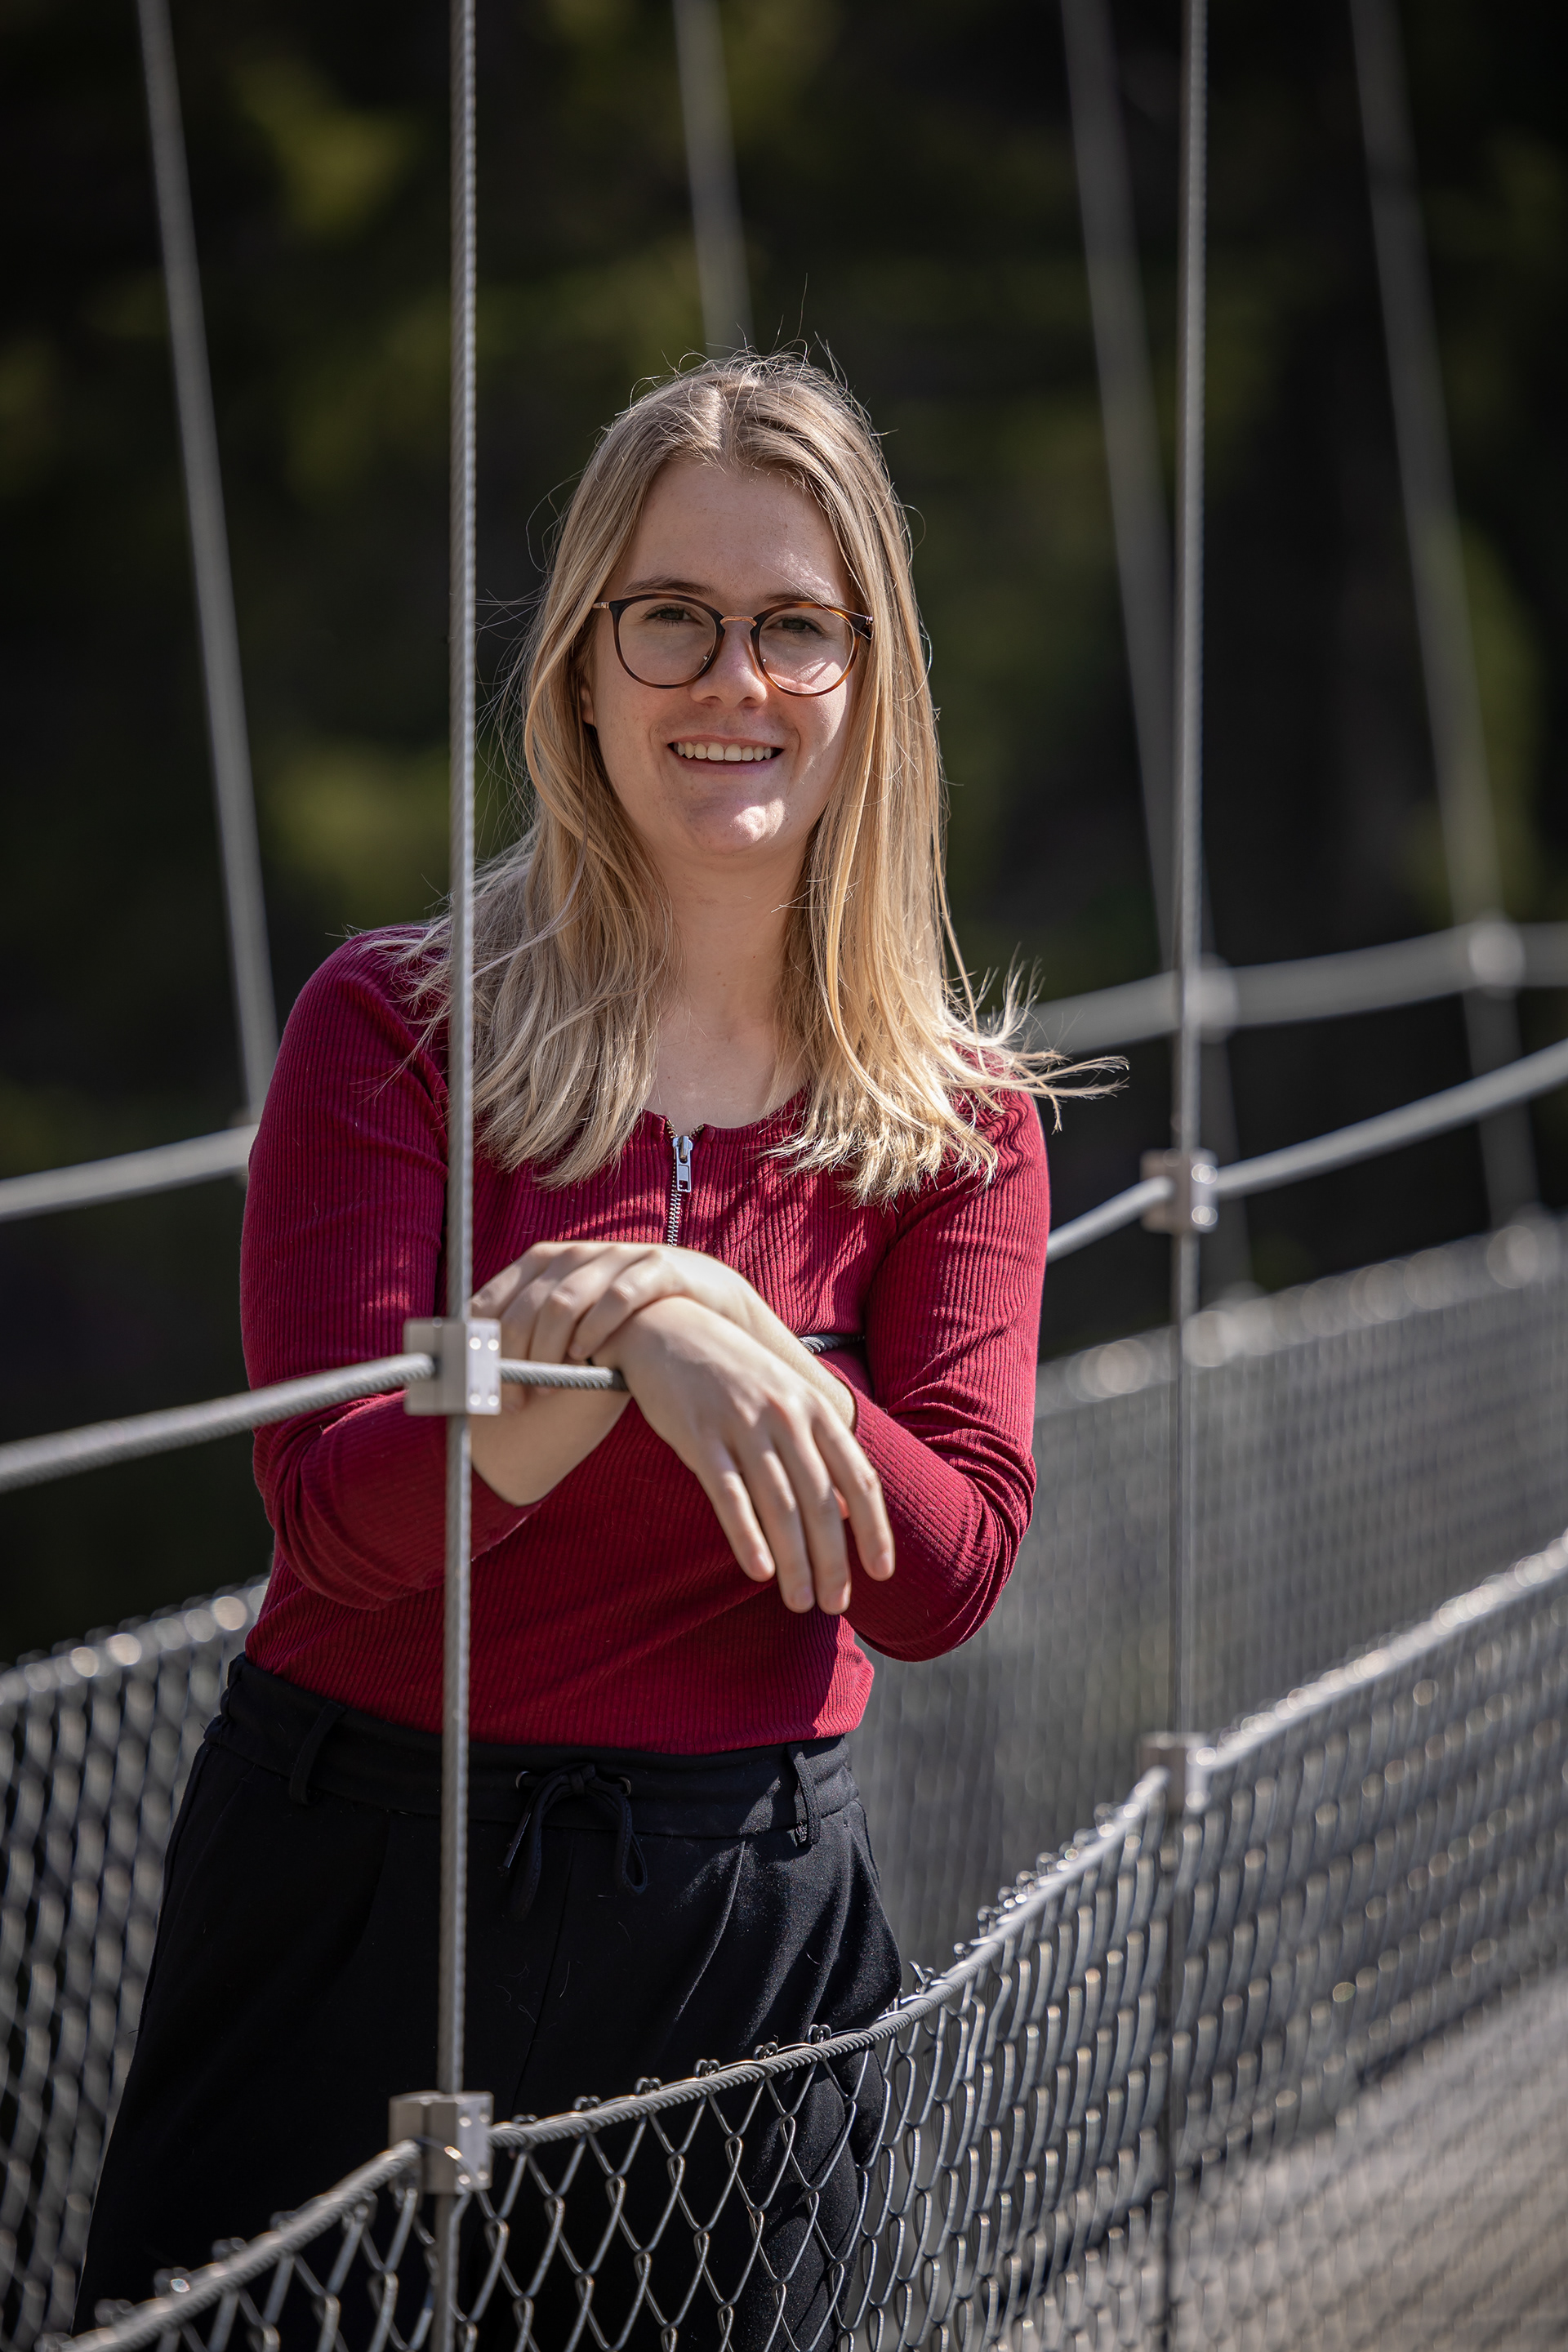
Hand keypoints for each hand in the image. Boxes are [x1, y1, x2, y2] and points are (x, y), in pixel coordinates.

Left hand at [472, 1239, 768, 1392]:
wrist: (708, 1298)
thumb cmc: (630, 1318)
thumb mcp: (577, 1321)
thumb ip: (538, 1336)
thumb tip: (484, 1377)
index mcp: (545, 1262)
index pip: (494, 1298)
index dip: (480, 1342)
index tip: (475, 1382)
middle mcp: (575, 1254)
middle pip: (526, 1307)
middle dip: (514, 1359)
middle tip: (513, 1399)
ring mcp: (616, 1256)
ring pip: (565, 1302)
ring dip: (550, 1351)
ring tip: (546, 1388)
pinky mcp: (657, 1266)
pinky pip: (619, 1297)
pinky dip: (597, 1329)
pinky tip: (589, 1357)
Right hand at [596, 1296, 893, 1614]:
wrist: (669, 1326)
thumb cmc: (733, 1370)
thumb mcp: (786, 1396)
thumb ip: (819, 1444)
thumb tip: (845, 1507)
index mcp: (815, 1407)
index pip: (858, 1478)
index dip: (874, 1530)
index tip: (881, 1573)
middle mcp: (787, 1415)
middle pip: (821, 1502)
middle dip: (833, 1560)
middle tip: (836, 1604)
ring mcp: (743, 1424)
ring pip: (779, 1506)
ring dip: (795, 1561)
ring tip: (800, 1601)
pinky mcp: (700, 1436)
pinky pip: (730, 1495)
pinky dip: (747, 1536)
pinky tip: (758, 1571)